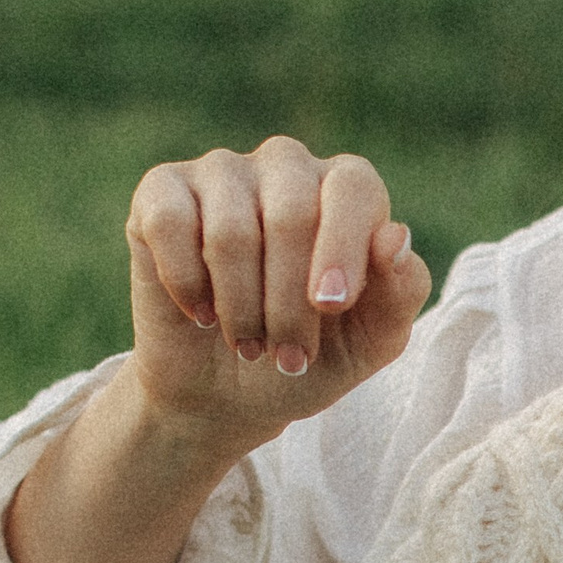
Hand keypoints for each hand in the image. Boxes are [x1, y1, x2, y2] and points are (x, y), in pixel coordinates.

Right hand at [123, 138, 434, 456]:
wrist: (227, 395)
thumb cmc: (307, 358)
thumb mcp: (368, 345)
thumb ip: (400, 295)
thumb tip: (394, 237)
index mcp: (346, 190)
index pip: (354, 187)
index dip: (343, 247)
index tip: (329, 306)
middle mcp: (286, 167)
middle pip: (292, 214)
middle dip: (290, 303)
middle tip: (289, 356)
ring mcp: (222, 172)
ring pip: (231, 230)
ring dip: (241, 308)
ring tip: (248, 345)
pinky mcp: (162, 191)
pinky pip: (170, 223)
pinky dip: (187, 284)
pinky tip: (200, 313)